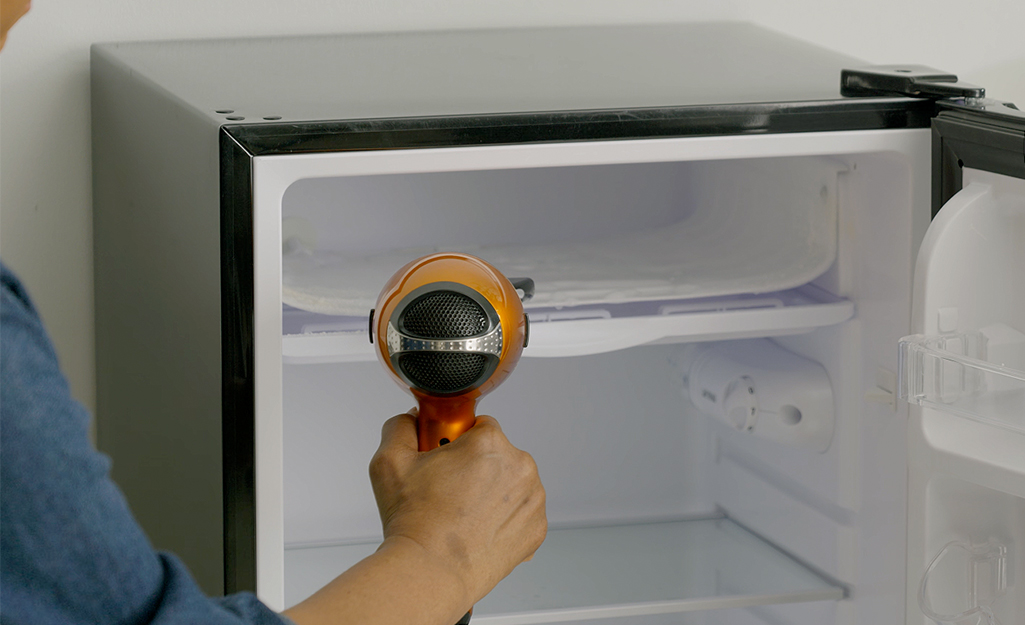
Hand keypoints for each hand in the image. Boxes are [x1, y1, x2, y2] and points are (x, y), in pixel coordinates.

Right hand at [369, 411, 546, 605]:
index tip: (445, 460)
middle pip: (496, 454)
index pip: (477, 425)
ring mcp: (533, 499)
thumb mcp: (389, 461)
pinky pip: (520, 512)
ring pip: (510, 483)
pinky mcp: (536, 528)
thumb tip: (413, 421)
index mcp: (490, 443)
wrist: (431, 572)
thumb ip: (401, 426)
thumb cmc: (415, 523)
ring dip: (491, 492)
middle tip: (448, 491)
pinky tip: (479, 529)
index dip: (456, 441)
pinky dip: (503, 518)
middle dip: (474, 467)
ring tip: (462, 514)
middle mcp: (519, 466)